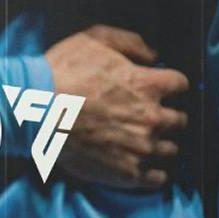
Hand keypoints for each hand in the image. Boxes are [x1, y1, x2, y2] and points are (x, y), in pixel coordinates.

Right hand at [45, 25, 189, 188]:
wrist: (37, 112)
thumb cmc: (63, 72)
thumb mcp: (96, 39)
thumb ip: (131, 43)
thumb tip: (154, 56)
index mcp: (148, 84)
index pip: (181, 84)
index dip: (171, 84)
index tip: (163, 88)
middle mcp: (152, 117)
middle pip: (180, 120)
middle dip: (169, 116)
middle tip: (154, 116)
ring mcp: (141, 148)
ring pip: (170, 149)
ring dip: (162, 144)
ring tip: (147, 142)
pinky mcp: (127, 173)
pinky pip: (157, 178)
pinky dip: (155, 173)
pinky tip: (147, 168)